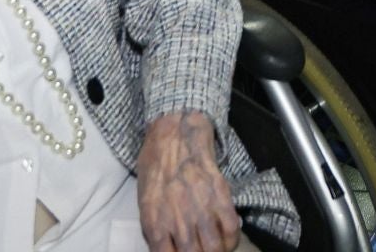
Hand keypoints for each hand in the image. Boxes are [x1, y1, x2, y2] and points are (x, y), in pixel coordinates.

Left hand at [136, 111, 240, 251]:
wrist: (174, 135)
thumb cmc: (156, 168)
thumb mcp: (145, 202)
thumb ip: (155, 230)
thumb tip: (166, 250)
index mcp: (155, 224)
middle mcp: (179, 221)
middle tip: (201, 250)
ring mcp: (201, 209)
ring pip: (214, 249)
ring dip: (216, 251)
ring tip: (215, 248)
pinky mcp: (220, 196)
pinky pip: (231, 229)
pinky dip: (231, 239)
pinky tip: (226, 237)